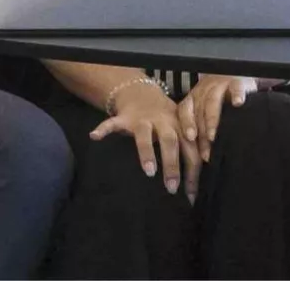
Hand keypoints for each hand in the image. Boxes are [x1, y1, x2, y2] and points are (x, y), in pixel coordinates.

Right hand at [90, 80, 195, 197]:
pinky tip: (95, 136)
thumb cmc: (166, 120)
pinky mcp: (124, 118)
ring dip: (147, 152)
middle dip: (172, 164)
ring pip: (144, 135)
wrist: (142, 93)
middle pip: (170, 142)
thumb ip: (188, 150)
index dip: (192, 172)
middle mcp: (163, 121)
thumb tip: (195, 186)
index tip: (191, 195)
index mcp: (180, 126)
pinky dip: (104, 129)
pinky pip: (113, 123)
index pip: (190, 150)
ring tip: (149, 171)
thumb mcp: (180, 129)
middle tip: (171, 187)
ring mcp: (142, 119)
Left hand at [177, 75, 258, 201]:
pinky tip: (238, 104)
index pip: (185, 111)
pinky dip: (237, 94)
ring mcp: (220, 86)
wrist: (235, 73)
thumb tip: (198, 161)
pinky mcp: (236, 81)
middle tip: (205, 153)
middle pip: (199, 112)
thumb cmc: (220, 99)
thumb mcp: (206, 110)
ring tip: (213, 135)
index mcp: (194, 99)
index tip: (189, 139)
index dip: (186, 125)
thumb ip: (201, 129)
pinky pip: (235, 87)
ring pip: (212, 102)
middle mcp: (204, 91)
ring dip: (212, 119)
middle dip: (201, 133)